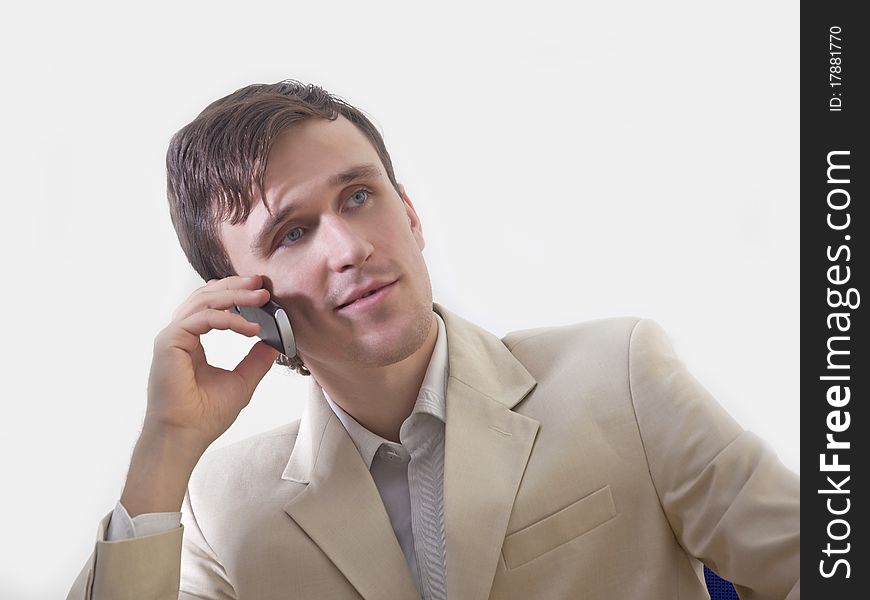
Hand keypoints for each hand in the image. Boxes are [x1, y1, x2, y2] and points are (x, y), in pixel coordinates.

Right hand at [144, 274, 279, 452]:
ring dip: (235, 296)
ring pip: (204, 301)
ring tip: (261, 297)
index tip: (261, 292)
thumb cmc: (206, 415)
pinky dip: (229, 319)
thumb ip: (256, 359)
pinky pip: (202, 318)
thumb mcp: (242, 381)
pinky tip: (251, 328)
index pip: (211, 306)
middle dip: (236, 286)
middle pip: (206, 296)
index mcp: (191, 342)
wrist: (186, 436)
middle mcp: (179, 336)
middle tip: (262, 283)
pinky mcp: (169, 342)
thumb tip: (275, 342)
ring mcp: (171, 337)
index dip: (235, 294)